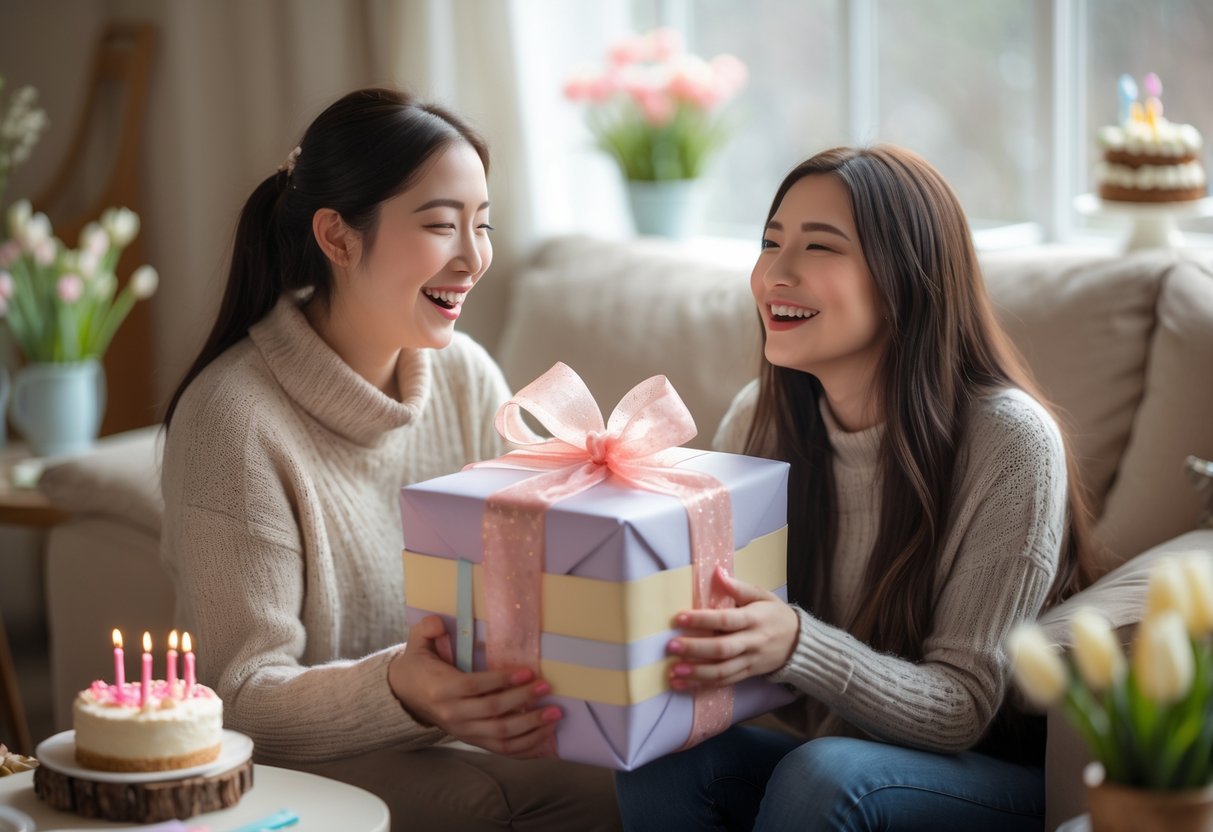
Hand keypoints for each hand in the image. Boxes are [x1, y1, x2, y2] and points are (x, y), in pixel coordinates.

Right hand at [389, 615, 561, 757]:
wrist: (405, 696)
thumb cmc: (419, 666)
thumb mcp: (417, 644)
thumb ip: (426, 629)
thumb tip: (439, 623)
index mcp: (442, 689)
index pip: (475, 687)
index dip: (501, 680)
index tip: (527, 672)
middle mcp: (453, 715)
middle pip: (493, 712)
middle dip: (523, 700)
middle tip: (547, 688)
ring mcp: (464, 731)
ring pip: (501, 736)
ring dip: (531, 727)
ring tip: (554, 715)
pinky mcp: (473, 740)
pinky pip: (502, 750)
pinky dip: (526, 748)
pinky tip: (546, 739)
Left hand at [667, 566, 799, 689]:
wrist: (800, 643)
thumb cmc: (775, 615)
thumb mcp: (763, 596)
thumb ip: (739, 587)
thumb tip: (717, 571)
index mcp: (754, 619)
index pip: (726, 620)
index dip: (702, 620)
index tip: (679, 618)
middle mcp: (752, 642)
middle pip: (722, 649)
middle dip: (695, 649)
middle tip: (671, 646)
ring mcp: (750, 661)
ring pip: (722, 671)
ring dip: (696, 673)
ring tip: (674, 671)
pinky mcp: (747, 675)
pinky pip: (725, 682)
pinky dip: (702, 685)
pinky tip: (683, 684)